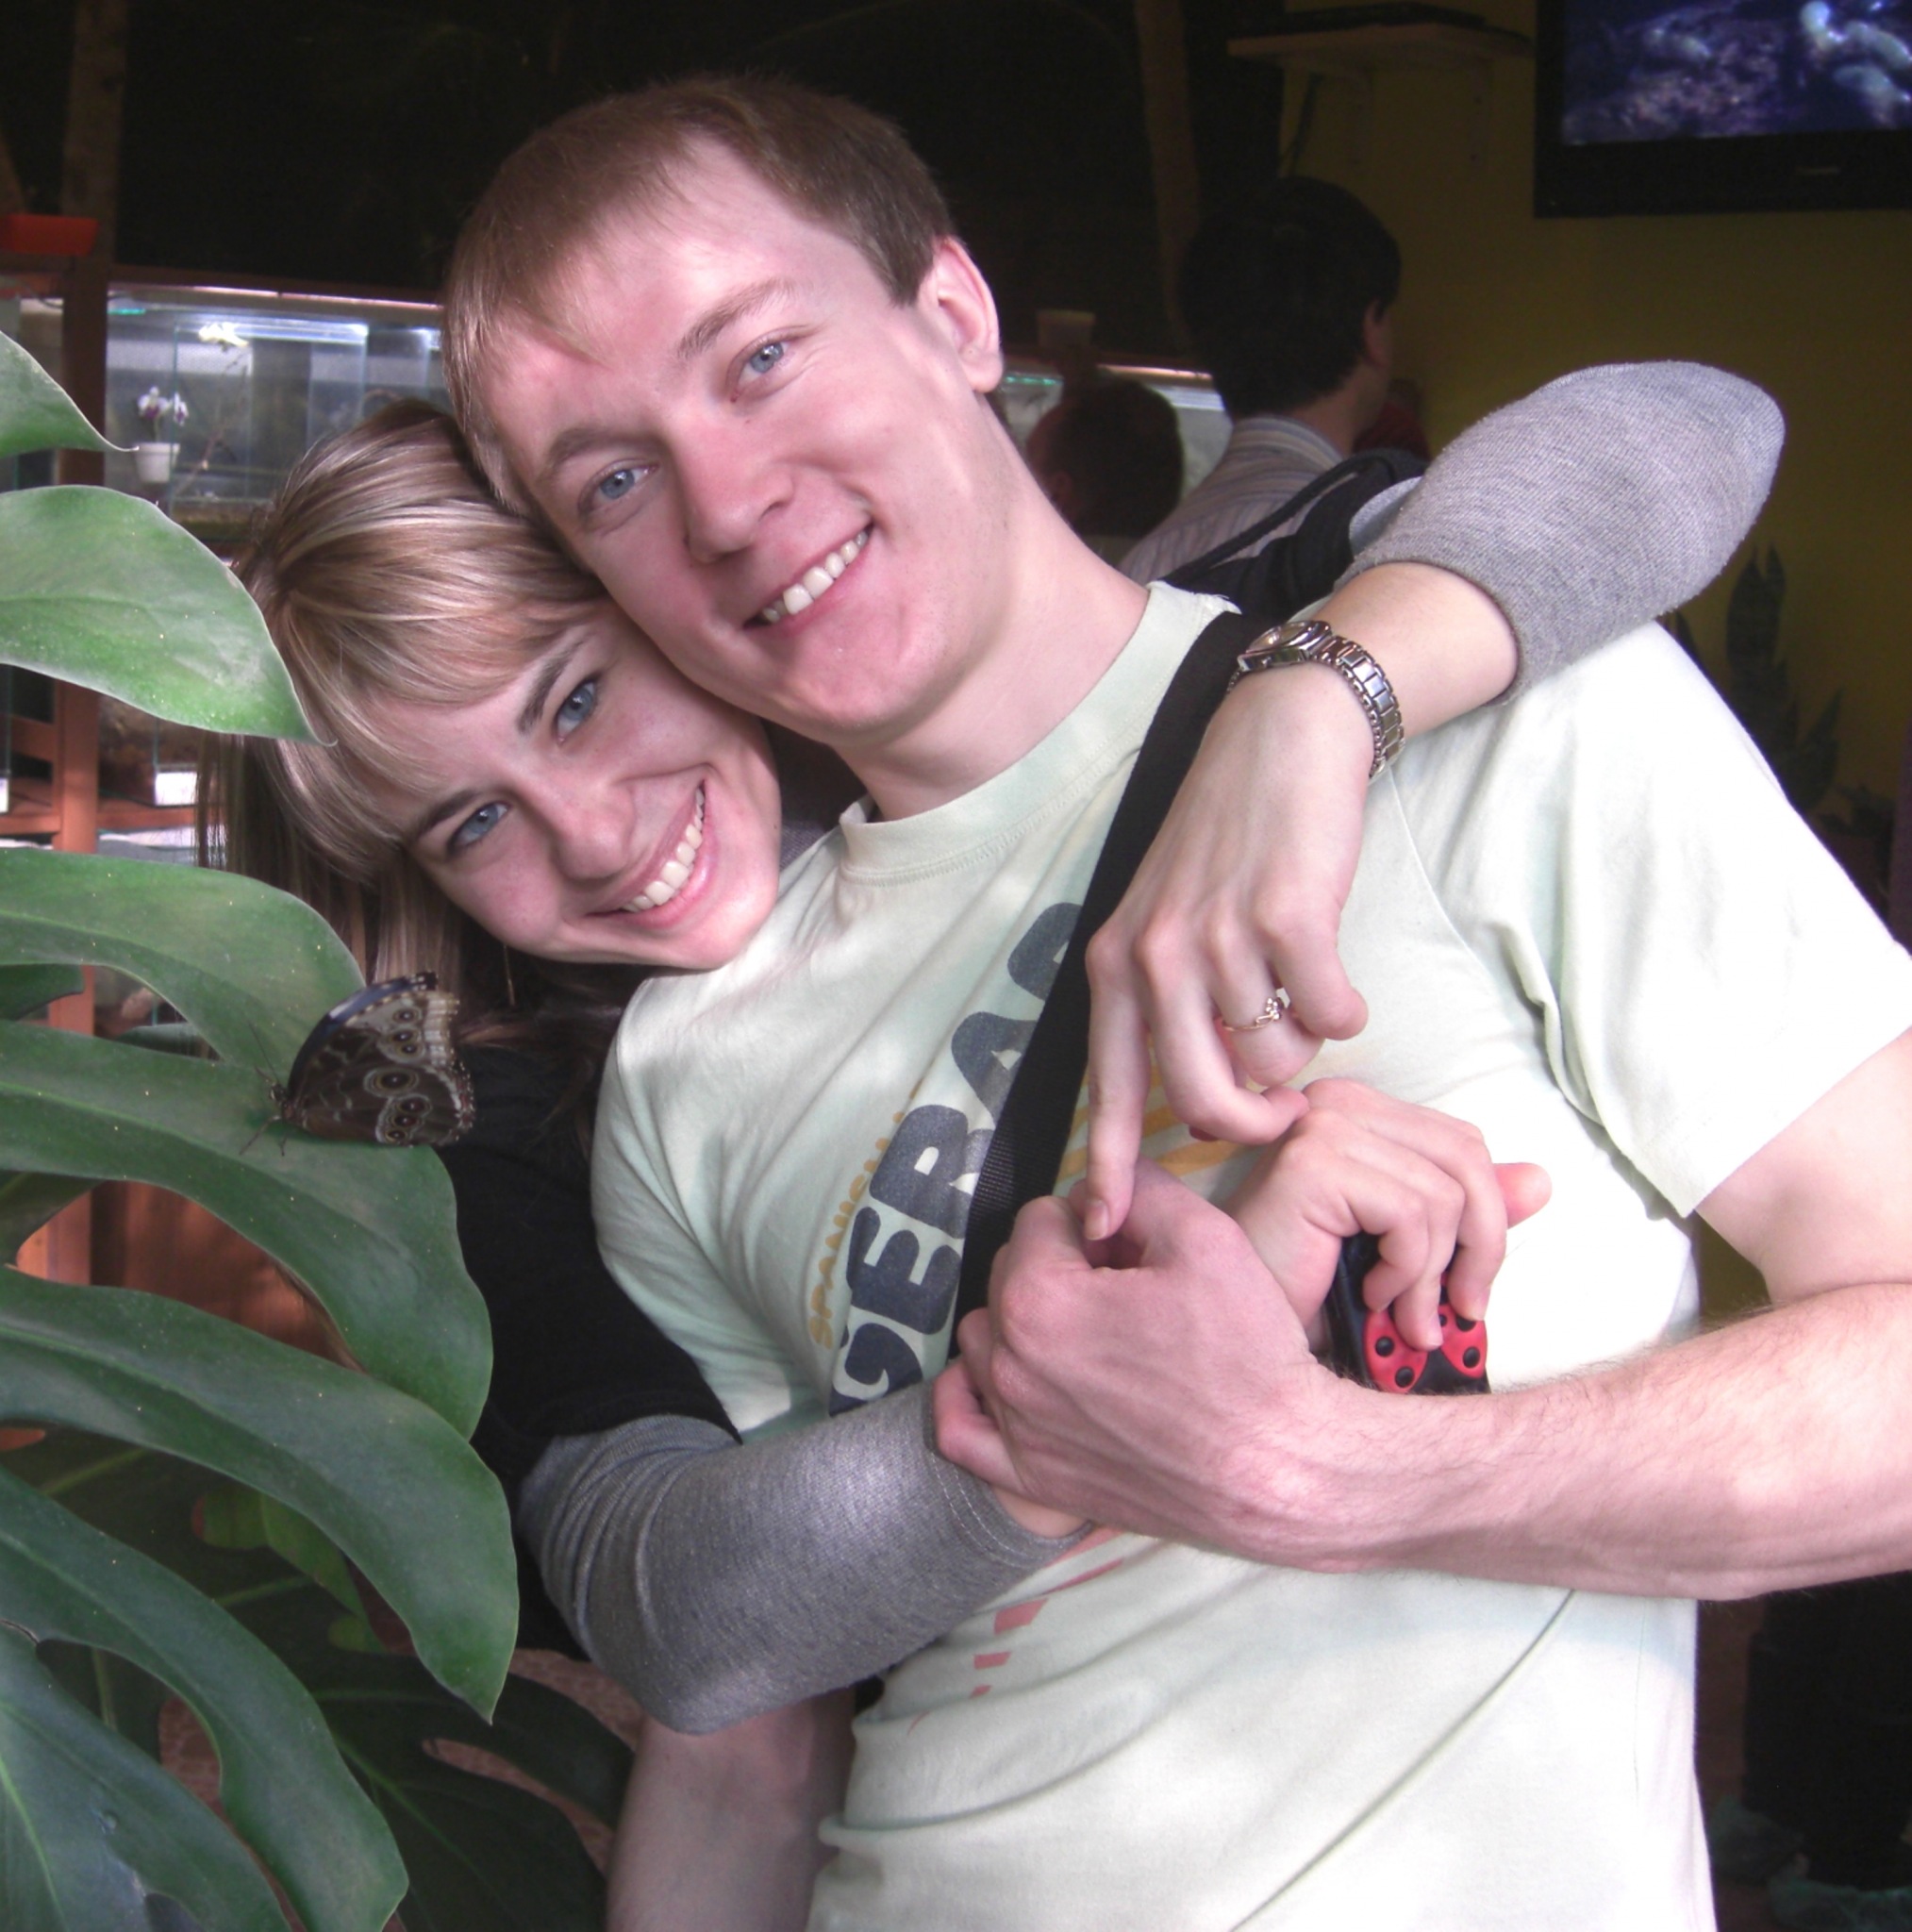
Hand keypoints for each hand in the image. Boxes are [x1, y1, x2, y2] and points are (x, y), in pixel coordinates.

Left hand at [938, 1160, 1326, 1541]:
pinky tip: (1013, 1380)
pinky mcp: (1030, 1477)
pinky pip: (960, 1429)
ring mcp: (1015, 1426)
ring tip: (1091, 1334)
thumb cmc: (1247, 1353)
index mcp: (1040, 1300)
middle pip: (1009, 1274)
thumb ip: (1138, 1188)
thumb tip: (1103, 1190)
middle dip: (1060, 1266)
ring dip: (1025, 1322)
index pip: (1041, 1219)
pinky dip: (972, 1397)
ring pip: (985, 1339)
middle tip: (1125, 1289)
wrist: (1277, 1465)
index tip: (1136, 1249)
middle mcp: (1010, 1364)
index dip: (1095, 1223)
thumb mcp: (1206, 1236)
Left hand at [1082, 665, 1370, 1238]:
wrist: (1276, 745)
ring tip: (1300, 993)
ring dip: (1305, 1047)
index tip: (1107, 1226)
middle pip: (1203, 1101)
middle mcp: (1155, 958)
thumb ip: (1163, 1005)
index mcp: (1116, 966)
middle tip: (1282, 1112)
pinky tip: (1336, 975)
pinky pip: (1332, 1020)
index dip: (1110, 1165)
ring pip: (1277, 1062)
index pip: (1107, 1087)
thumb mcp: (1163, 922)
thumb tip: (1190, 1101)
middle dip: (1253, 1124)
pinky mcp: (1289, 918)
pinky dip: (1346, 1011)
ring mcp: (1220, 937)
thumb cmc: (1227, 847)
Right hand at [1224, 1079, 1550, 1350]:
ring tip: (1403, 1314)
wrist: (1245, 1331)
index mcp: (1362, 1111)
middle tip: (1460, 1310)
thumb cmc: (1309, 1289)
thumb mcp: (1406, 1248)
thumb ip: (1465, 1212)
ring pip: (1446, 1195)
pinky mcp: (1314, 1161)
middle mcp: (1340, 1101)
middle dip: (1480, 1248)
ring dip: (1434, 1276)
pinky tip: (1372, 1294)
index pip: (1465, 1144)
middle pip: (1468, 1161)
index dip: (1487, 1220)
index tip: (1471, 1288)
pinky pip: (1413, 1215)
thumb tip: (1540, 1180)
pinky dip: (1408, 1272)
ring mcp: (1323, 1125)